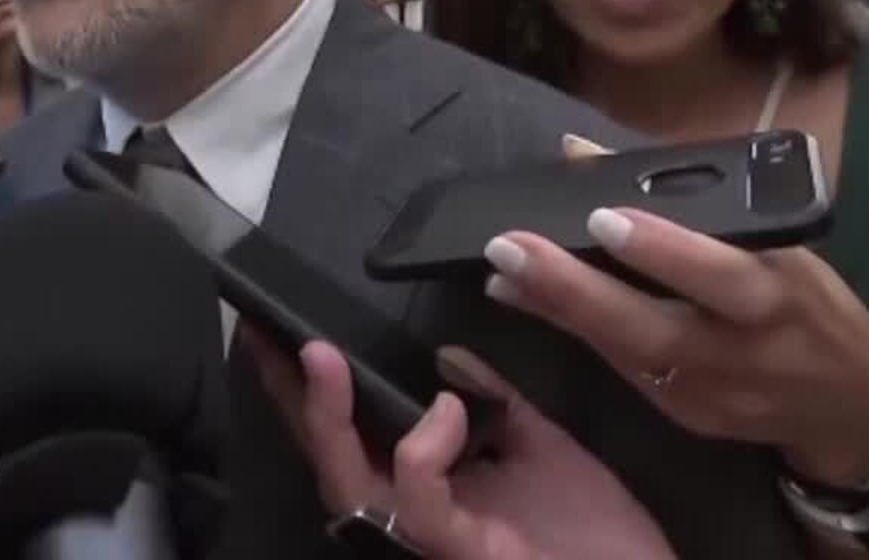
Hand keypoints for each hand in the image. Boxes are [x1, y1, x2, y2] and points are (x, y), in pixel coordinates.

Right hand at [249, 332, 671, 559]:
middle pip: (329, 457)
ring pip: (349, 482)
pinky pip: (420, 499)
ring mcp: (431, 537)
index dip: (306, 388)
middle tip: (272, 335)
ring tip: (323, 357)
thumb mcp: (540, 447)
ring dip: (329, 417)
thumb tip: (443, 356)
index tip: (276, 331)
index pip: (352, 433)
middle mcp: (413, 514)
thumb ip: (493, 402)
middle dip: (293, 397)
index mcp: (427, 488)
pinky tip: (446, 409)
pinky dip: (423, 448)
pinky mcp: (461, 552)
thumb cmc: (597, 536)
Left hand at [481, 205, 868, 486]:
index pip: (721, 275)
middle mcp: (741, 352)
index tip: (602, 215)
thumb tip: (587, 154)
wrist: (854, 413)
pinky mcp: (683, 416)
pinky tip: (526, 301)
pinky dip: (572, 332)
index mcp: (780, 297)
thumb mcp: (782, 249)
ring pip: (623, 354)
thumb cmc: (814, 307)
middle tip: (511, 246)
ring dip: (555, 309)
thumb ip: (695, 207)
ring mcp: (708, 394)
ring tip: (500, 271)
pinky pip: (620, 369)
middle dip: (575, 289)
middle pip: (652, 328)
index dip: (663, 250)